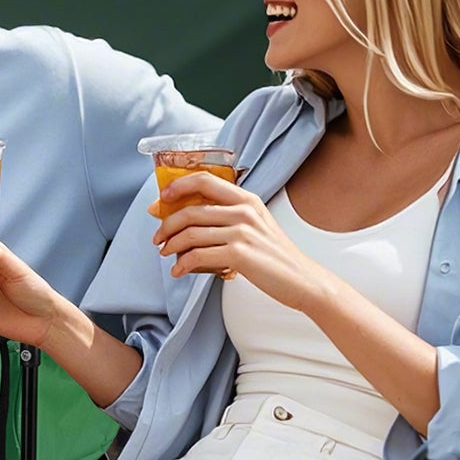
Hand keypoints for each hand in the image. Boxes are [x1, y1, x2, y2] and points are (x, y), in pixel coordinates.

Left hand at [153, 172, 329, 311]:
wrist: (301, 279)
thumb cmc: (274, 255)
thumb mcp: (254, 225)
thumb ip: (228, 216)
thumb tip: (189, 218)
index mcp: (246, 199)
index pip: (205, 180)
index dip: (177, 186)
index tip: (161, 200)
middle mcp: (244, 211)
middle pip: (191, 210)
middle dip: (166, 224)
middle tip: (157, 237)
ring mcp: (242, 232)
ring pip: (191, 234)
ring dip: (171, 245)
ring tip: (165, 253)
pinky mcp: (239, 255)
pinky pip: (198, 256)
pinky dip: (182, 264)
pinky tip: (178, 270)